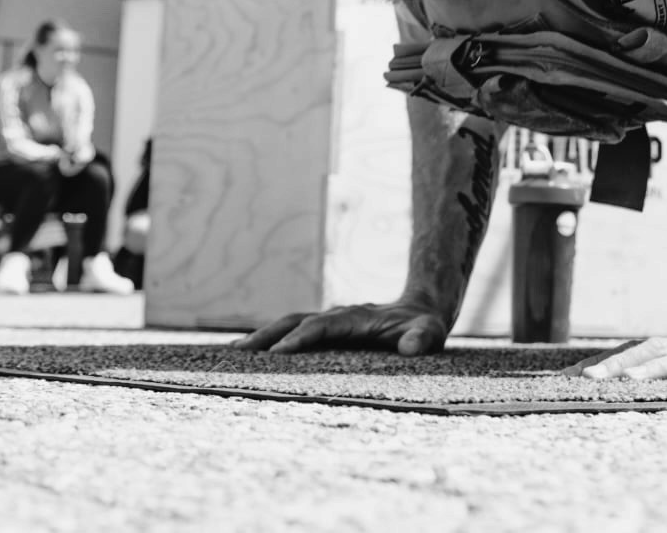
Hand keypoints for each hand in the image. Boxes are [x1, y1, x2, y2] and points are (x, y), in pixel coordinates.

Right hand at [233, 299, 451, 356]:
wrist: (420, 311)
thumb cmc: (424, 326)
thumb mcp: (430, 332)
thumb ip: (422, 338)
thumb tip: (412, 348)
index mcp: (355, 318)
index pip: (321, 326)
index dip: (300, 338)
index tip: (279, 354)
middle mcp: (337, 316)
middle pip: (295, 321)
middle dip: (268, 335)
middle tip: (239, 352)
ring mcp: (329, 323)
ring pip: (290, 325)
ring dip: (264, 337)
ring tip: (236, 353)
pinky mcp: (327, 332)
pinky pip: (295, 333)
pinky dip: (274, 341)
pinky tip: (255, 355)